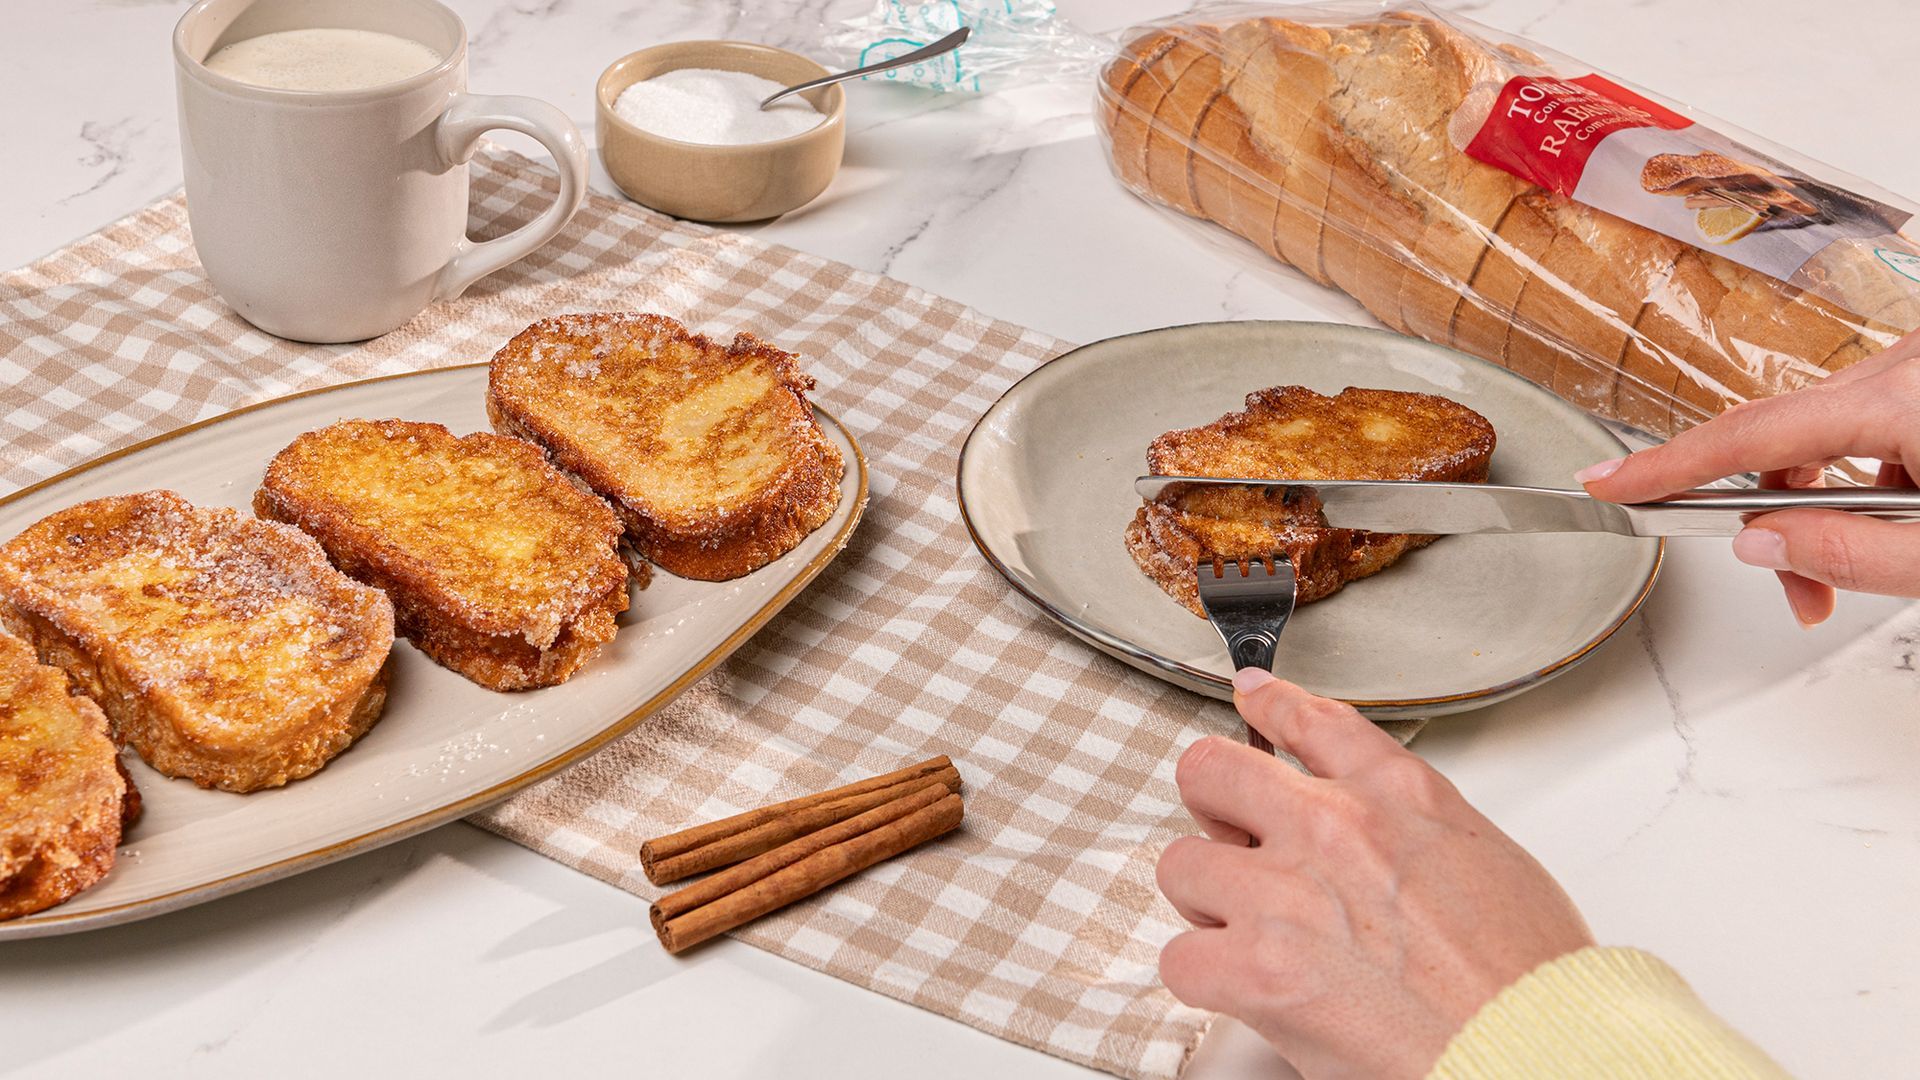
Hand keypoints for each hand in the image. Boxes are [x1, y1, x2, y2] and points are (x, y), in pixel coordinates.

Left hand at [1157, 669, 1592, 1078]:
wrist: (1534, 1044)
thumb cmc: (1527, 978)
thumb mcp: (1489, 859)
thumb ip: (1413, 828)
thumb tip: (1378, 837)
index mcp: (1397, 795)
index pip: (1311, 720)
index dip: (1270, 705)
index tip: (1252, 696)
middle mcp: (1332, 827)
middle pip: (1211, 770)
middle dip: (1213, 807)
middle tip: (1231, 842)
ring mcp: (1285, 894)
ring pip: (1181, 865)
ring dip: (1208, 901)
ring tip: (1250, 933)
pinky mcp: (1257, 968)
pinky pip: (1180, 958)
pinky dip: (1205, 978)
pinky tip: (1244, 988)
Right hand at [1577, 328, 1919, 624]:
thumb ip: (1850, 552)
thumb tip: (1760, 541)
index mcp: (1903, 402)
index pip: (1750, 437)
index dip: (1668, 465)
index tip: (1608, 480)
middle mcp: (1907, 366)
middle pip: (1786, 438)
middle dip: (1776, 516)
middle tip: (1799, 592)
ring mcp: (1916, 365)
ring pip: (1826, 430)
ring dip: (1827, 499)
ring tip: (1867, 562)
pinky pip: (1869, 417)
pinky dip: (1868, 471)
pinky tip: (1905, 511)